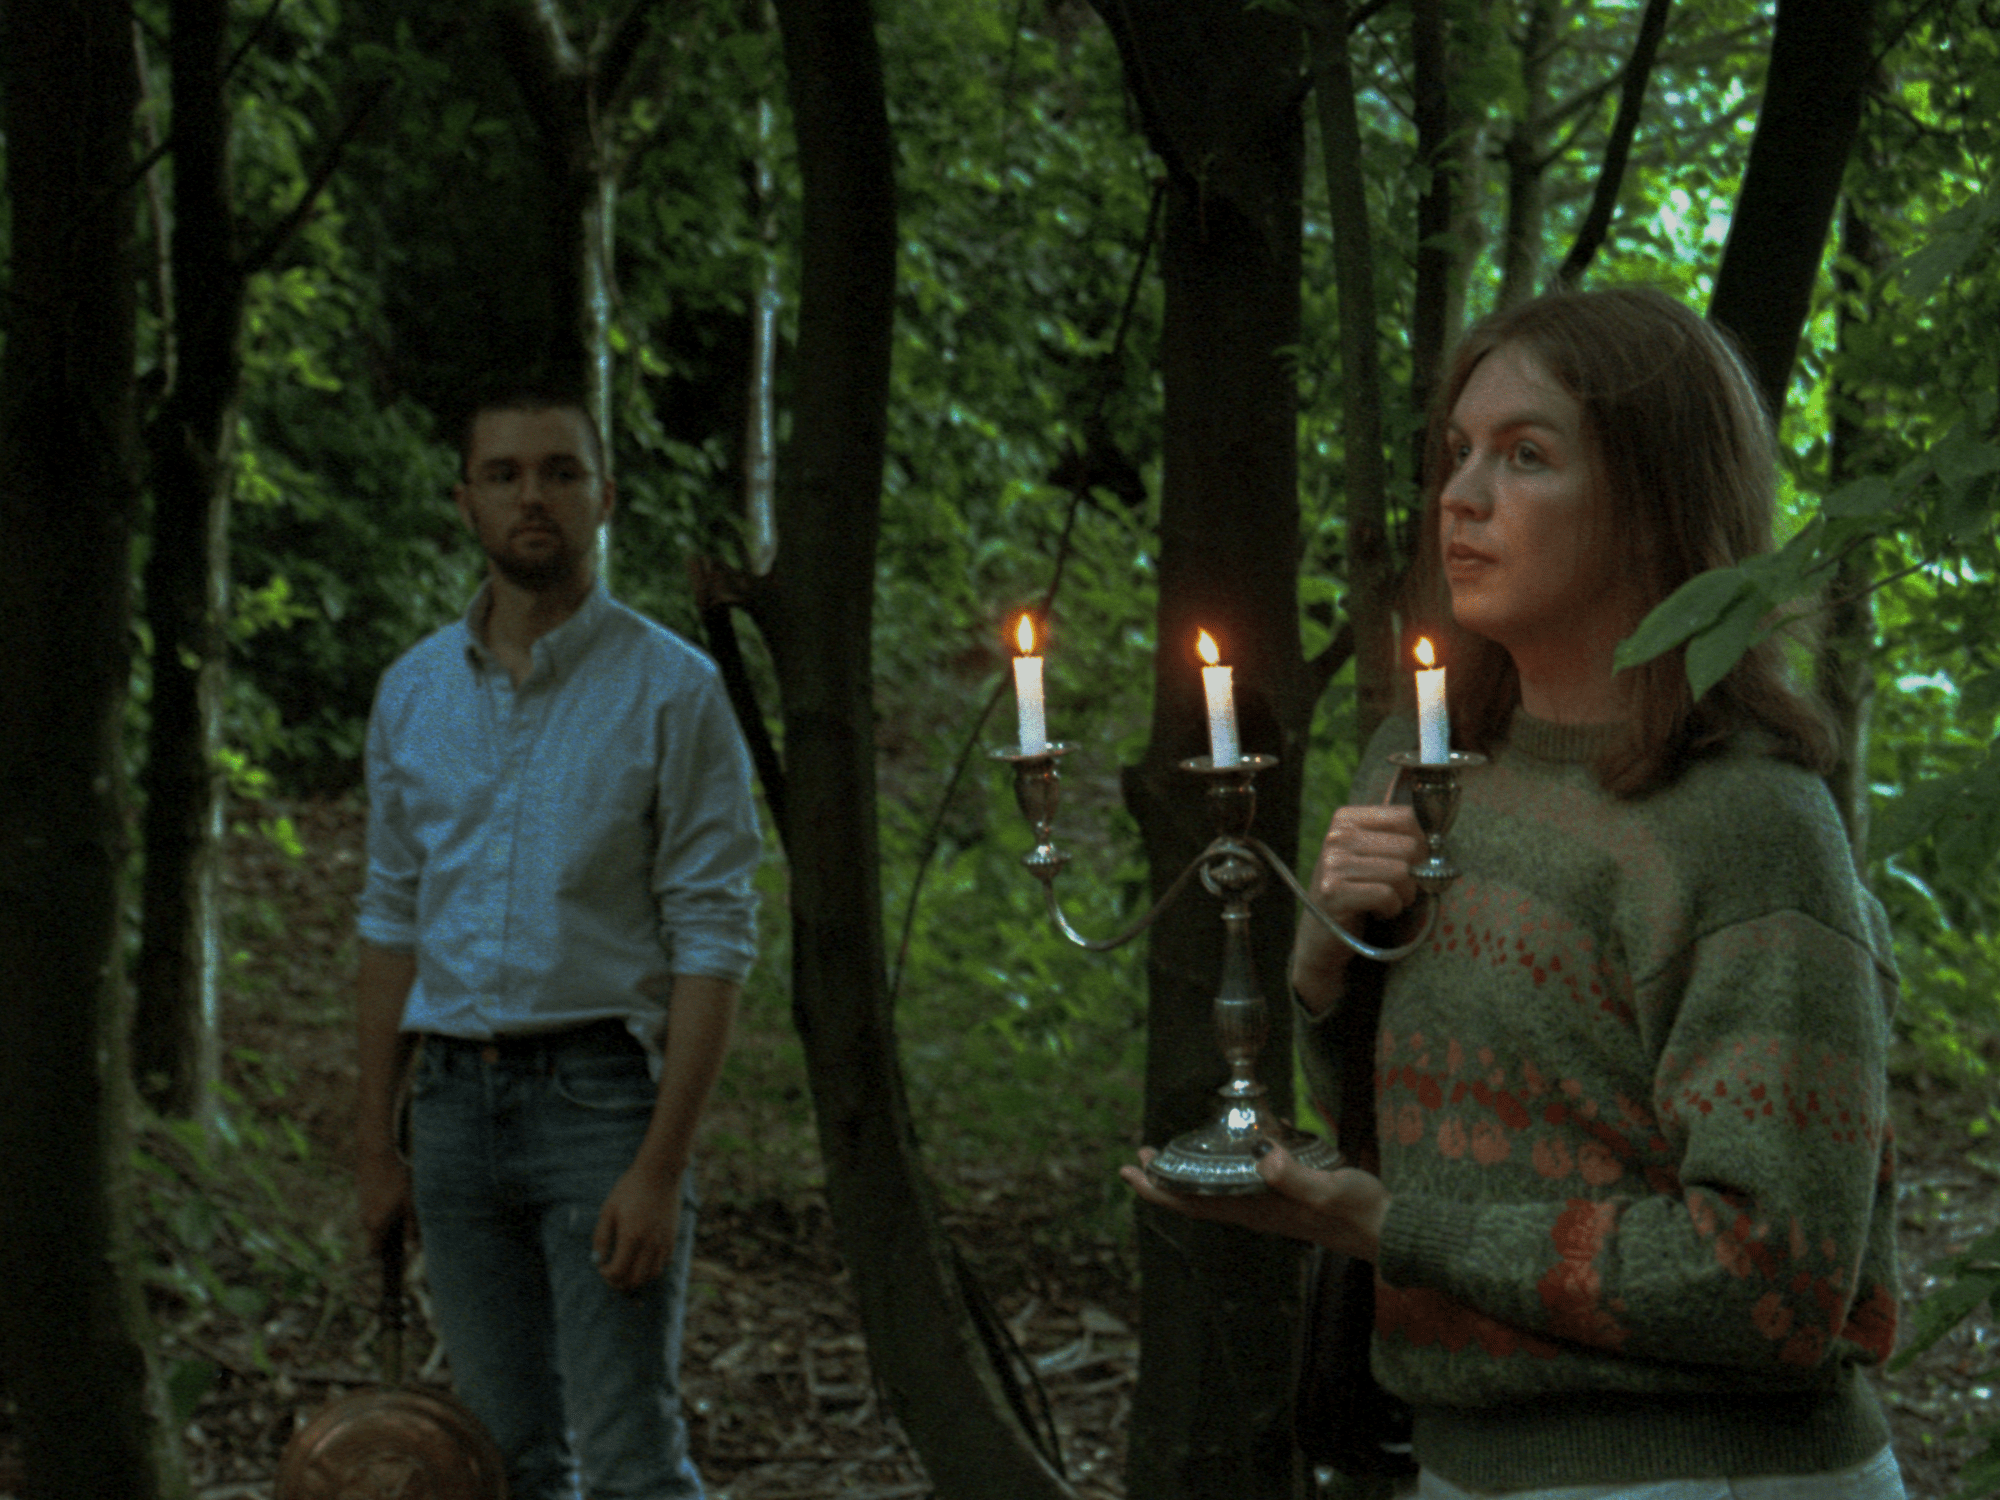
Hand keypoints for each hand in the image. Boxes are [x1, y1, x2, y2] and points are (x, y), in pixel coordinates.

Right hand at [357, 1146, 414, 1258]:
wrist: (375, 1153)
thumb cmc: (397, 1177)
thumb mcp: (411, 1201)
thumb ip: (412, 1226)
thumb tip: (413, 1247)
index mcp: (376, 1225)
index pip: (374, 1252)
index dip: (384, 1257)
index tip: (397, 1258)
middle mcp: (365, 1220)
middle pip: (377, 1238)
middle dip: (391, 1237)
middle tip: (408, 1227)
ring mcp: (362, 1207)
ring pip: (376, 1222)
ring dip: (389, 1220)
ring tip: (404, 1205)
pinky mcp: (362, 1196)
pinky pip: (374, 1209)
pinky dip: (384, 1208)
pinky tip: (395, 1193)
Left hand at [593, 1165, 682, 1291]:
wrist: (659, 1174)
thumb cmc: (630, 1190)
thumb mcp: (608, 1210)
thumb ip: (601, 1238)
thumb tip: (597, 1261)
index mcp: (631, 1237)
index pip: (617, 1272)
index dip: (606, 1275)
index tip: (602, 1266)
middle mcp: (650, 1244)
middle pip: (635, 1280)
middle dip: (620, 1282)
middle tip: (612, 1274)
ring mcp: (664, 1242)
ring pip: (651, 1275)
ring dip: (637, 1277)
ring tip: (627, 1269)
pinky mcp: (672, 1238)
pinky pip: (663, 1264)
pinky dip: (651, 1268)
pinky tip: (641, 1259)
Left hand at [1120, 1142, 1389, 1262]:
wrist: (1390, 1231)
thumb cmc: (1361, 1212)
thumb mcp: (1330, 1190)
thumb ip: (1297, 1177)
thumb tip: (1263, 1158)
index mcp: (1257, 1211)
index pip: (1194, 1203)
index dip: (1158, 1189)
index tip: (1131, 1171)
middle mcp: (1256, 1212)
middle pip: (1197, 1198)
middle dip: (1165, 1180)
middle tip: (1141, 1154)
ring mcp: (1269, 1208)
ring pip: (1216, 1192)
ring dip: (1190, 1174)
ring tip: (1171, 1154)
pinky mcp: (1285, 1199)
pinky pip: (1241, 1185)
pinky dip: (1223, 1169)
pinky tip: (1230, 1151)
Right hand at [1291, 803, 1424, 1009]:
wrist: (1322, 934)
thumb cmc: (1356, 891)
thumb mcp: (1370, 855)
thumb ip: (1398, 839)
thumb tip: (1439, 839)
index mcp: (1347, 819)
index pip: (1407, 817)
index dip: (1420, 844)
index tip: (1409, 864)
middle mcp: (1337, 836)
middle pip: (1409, 847)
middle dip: (1413, 874)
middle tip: (1397, 888)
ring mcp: (1333, 863)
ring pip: (1402, 872)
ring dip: (1403, 895)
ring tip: (1387, 901)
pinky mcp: (1334, 892)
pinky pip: (1387, 895)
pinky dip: (1391, 909)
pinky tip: (1377, 911)